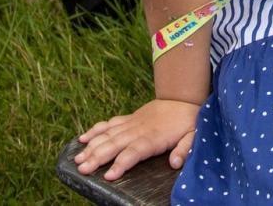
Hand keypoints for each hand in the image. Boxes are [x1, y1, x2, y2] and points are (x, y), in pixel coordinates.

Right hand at [75, 98, 200, 180]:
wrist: (182, 97)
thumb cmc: (188, 121)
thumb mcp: (193, 135)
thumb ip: (184, 149)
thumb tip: (175, 163)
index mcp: (154, 137)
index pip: (134, 152)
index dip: (121, 163)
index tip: (109, 176)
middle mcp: (138, 130)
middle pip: (115, 144)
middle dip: (98, 157)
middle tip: (83, 169)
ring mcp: (131, 123)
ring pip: (108, 135)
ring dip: (92, 147)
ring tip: (78, 159)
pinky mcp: (128, 119)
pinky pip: (109, 124)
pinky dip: (95, 130)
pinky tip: (82, 139)